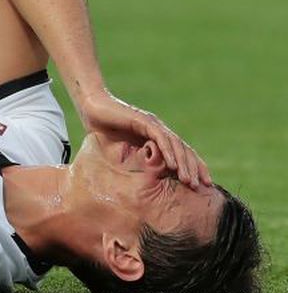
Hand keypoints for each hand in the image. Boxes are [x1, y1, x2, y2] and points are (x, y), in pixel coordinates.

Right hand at [77, 90, 211, 189]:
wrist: (91, 107)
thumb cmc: (103, 128)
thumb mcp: (122, 149)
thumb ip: (135, 158)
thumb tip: (144, 179)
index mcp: (157, 136)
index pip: (181, 152)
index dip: (193, 167)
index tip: (201, 184)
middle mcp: (160, 129)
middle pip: (184, 150)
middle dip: (194, 168)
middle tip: (201, 186)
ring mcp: (153, 124)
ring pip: (176, 146)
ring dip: (184, 165)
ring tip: (189, 181)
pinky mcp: (144, 121)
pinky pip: (161, 139)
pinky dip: (169, 153)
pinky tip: (173, 166)